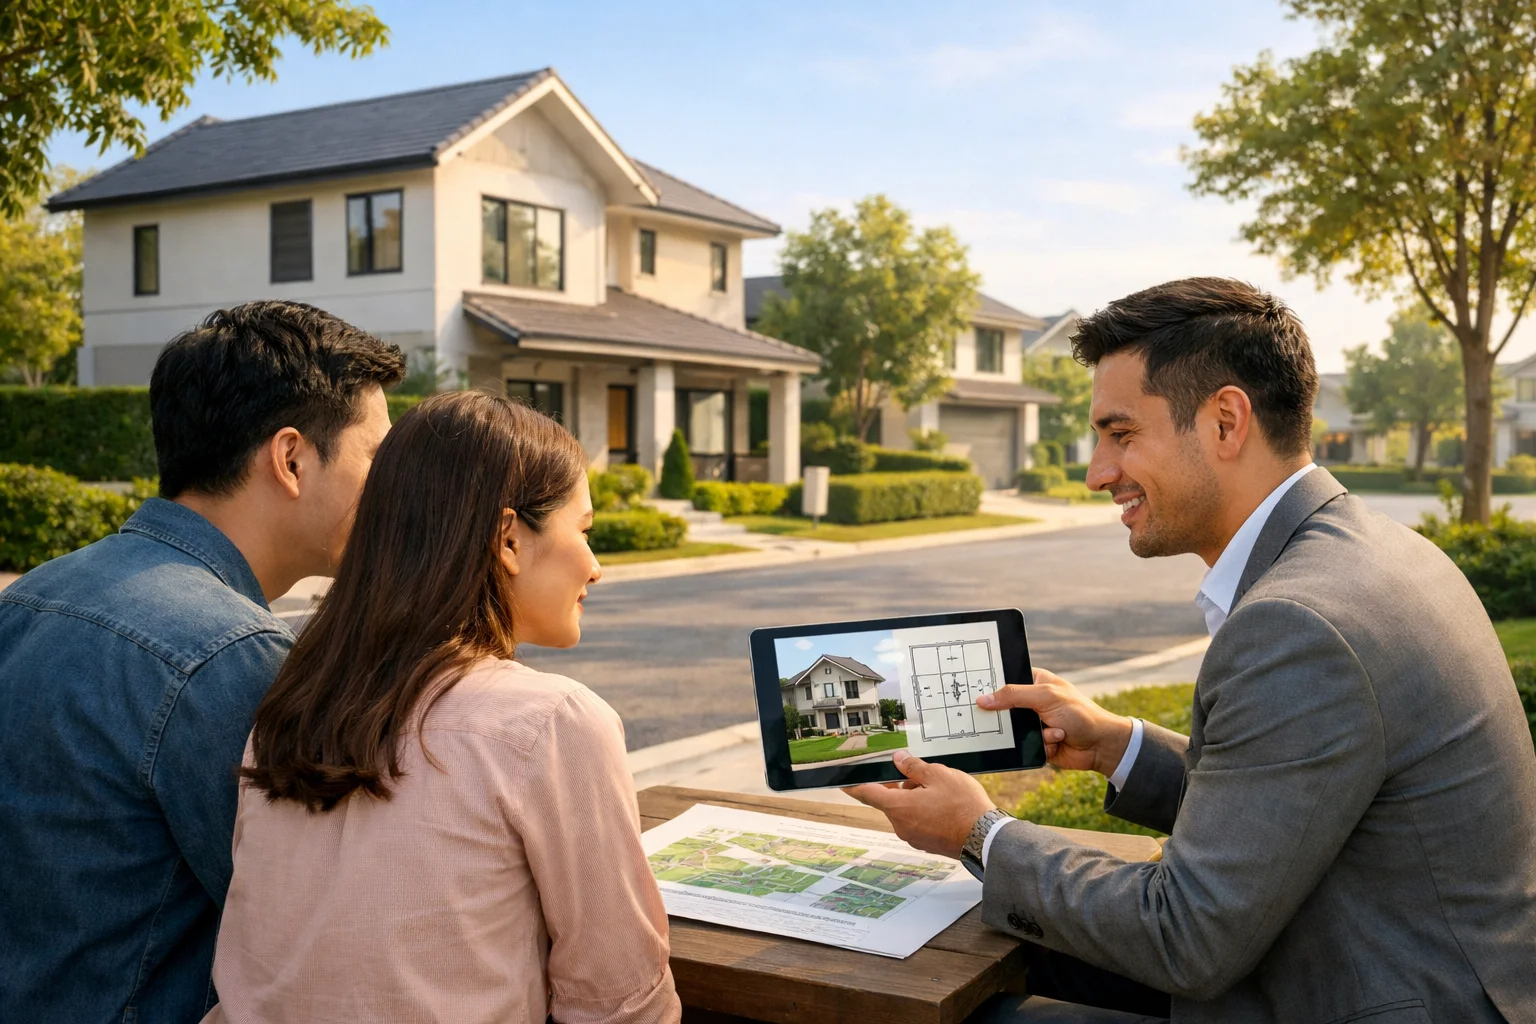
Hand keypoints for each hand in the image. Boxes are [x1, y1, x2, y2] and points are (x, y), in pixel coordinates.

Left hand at [843, 750, 995, 858]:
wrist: (985, 838)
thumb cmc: (963, 806)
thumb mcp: (938, 775)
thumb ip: (913, 767)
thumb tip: (899, 760)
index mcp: (898, 807)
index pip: (866, 793)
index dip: (852, 785)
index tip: (842, 781)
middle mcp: (901, 825)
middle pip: (891, 800)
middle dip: (902, 786)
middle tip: (922, 775)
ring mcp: (913, 837)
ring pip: (906, 810)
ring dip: (916, 798)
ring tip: (941, 790)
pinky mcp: (926, 843)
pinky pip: (918, 822)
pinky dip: (925, 811)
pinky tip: (945, 805)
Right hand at [978, 667, 1133, 776]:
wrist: (1101, 745)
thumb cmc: (1080, 714)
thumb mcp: (1045, 697)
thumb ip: (1013, 695)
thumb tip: (983, 699)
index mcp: (1035, 682)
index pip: (1006, 680)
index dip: (992, 686)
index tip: (976, 693)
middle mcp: (1033, 702)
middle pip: (1005, 708)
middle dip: (1010, 717)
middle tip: (1016, 717)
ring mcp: (1035, 723)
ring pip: (1014, 731)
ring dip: (1034, 734)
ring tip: (1054, 731)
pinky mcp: (1038, 742)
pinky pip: (1026, 745)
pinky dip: (1042, 745)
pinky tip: (1059, 741)